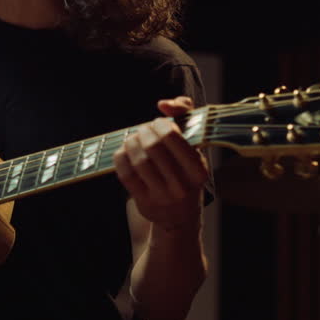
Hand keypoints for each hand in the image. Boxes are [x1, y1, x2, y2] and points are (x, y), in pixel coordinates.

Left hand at [114, 96, 208, 229]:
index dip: (160, 125)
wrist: (179, 214)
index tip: (159, 124)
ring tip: (134, 139)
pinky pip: (125, 173)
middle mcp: (182, 185)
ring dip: (132, 142)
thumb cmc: (186, 169)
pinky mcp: (144, 202)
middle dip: (144, 131)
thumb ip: (186, 113)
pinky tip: (126, 151)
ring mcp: (162, 196)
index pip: (172, 137)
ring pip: (138, 160)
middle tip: (144, 130)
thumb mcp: (194, 144)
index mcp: (198, 170)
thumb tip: (164, 104)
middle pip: (153, 146)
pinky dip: (121, 156)